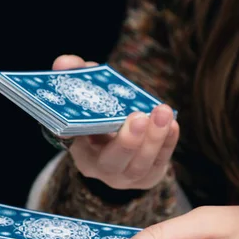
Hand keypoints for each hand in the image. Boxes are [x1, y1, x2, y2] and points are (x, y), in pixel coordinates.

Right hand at [52, 55, 179, 189]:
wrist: (123, 146)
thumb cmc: (101, 117)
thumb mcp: (86, 97)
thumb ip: (75, 77)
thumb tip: (66, 62)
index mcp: (81, 152)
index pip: (77, 145)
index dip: (81, 134)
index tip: (91, 119)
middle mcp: (103, 170)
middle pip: (114, 162)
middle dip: (127, 141)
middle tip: (139, 117)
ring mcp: (129, 176)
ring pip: (141, 165)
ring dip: (154, 138)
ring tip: (163, 112)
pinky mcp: (152, 174)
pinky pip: (161, 161)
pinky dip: (168, 142)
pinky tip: (172, 123)